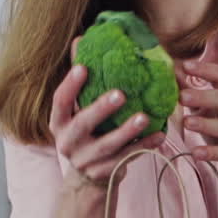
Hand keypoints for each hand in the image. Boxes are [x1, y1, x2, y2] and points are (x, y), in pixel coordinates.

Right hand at [50, 45, 164, 188]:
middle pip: (82, 124)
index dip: (70, 85)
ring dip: (126, 131)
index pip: (60, 101)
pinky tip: (158, 135)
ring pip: (107, 145)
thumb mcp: (78, 109)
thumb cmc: (87, 133)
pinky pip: (126, 159)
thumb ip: (80, 78)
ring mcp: (85, 160)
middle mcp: (68, 142)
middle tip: (120, 94)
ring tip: (144, 117)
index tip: (83, 67)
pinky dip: (143, 146)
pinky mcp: (104, 173)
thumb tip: (81, 38)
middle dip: (101, 108)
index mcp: (59, 122)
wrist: (88, 178)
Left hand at [178, 61, 217, 188]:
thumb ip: (192, 93)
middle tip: (182, 96)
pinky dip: (210, 152)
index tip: (186, 65)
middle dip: (203, 96)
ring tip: (186, 123)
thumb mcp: (209, 108)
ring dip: (205, 124)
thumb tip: (172, 73)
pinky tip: (196, 153)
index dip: (205, 70)